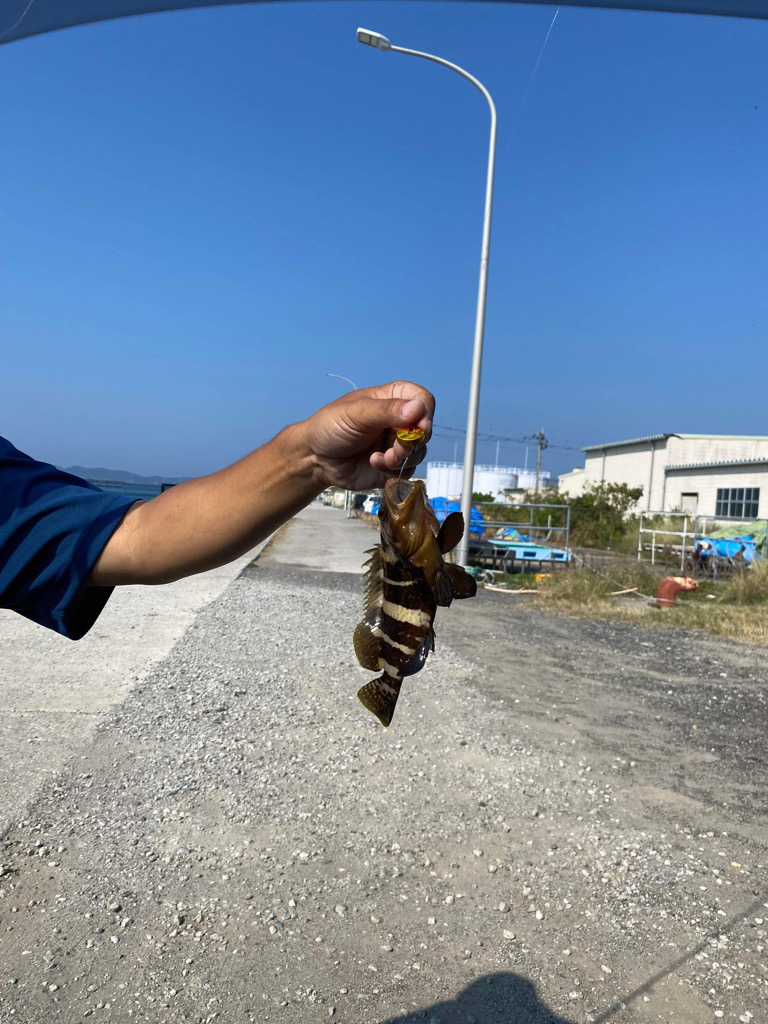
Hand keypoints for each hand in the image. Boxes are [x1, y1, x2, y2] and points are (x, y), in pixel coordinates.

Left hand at [302, 380, 434, 490]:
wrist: (314, 457)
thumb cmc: (330, 426)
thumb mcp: (357, 413)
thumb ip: (387, 410)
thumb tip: (418, 408)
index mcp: (392, 399)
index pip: (423, 400)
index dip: (425, 413)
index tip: (418, 426)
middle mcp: (398, 420)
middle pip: (424, 429)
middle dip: (412, 441)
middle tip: (395, 448)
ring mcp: (396, 443)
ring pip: (419, 452)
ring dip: (402, 458)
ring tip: (380, 458)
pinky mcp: (392, 465)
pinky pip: (408, 470)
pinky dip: (393, 470)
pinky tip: (374, 463)